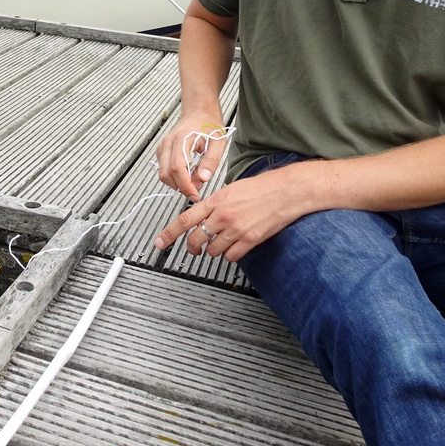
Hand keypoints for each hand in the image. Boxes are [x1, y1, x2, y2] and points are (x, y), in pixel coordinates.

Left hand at [154, 163, 314, 262]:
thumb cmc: (259, 188)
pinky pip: (230, 257)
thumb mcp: (230, 189)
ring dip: (214, 250)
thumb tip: (201, 214)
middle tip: (194, 250)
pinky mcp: (249, 241)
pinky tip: (235, 246)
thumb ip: (213, 204)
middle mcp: (222, 216)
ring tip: (222, 242)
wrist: (284, 192)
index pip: (185, 220)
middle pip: (196, 240)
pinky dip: (230, 255)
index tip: (160, 242)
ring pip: (213, 251)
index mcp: (215, 201)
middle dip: (192, 248)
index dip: (169, 234)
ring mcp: (236, 230)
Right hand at [155, 116, 229, 200]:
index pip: (177, 168)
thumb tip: (203, 178)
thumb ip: (211, 161)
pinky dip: (174, 176)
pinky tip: (188, 173)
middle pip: (166, 174)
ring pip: (162, 173)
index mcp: (181, 139)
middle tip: (198, 188)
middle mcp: (168, 142)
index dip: (185, 186)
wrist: (199, 111)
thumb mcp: (218, 142)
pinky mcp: (162, 150)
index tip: (195, 195)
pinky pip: (163, 169)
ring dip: (177, 183)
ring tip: (195, 179)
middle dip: (181, 187)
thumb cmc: (209, 124)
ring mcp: (163, 146)